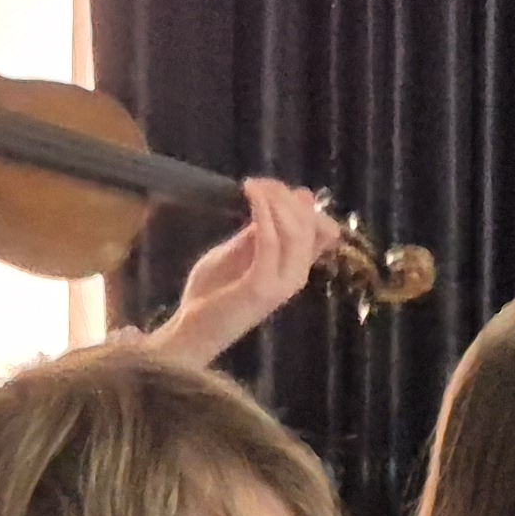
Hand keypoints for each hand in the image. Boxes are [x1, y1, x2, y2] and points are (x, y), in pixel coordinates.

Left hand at [148, 177, 341, 363]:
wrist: (191, 331)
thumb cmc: (213, 294)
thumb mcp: (239, 253)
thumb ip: (262, 230)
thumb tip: (298, 197)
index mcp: (295, 269)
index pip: (323, 230)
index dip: (305, 204)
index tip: (274, 186)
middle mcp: (296, 276)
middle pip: (310, 226)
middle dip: (286, 197)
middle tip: (259, 183)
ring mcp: (281, 283)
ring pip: (295, 231)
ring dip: (275, 201)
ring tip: (252, 186)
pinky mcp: (261, 286)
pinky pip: (270, 240)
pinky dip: (262, 213)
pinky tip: (248, 196)